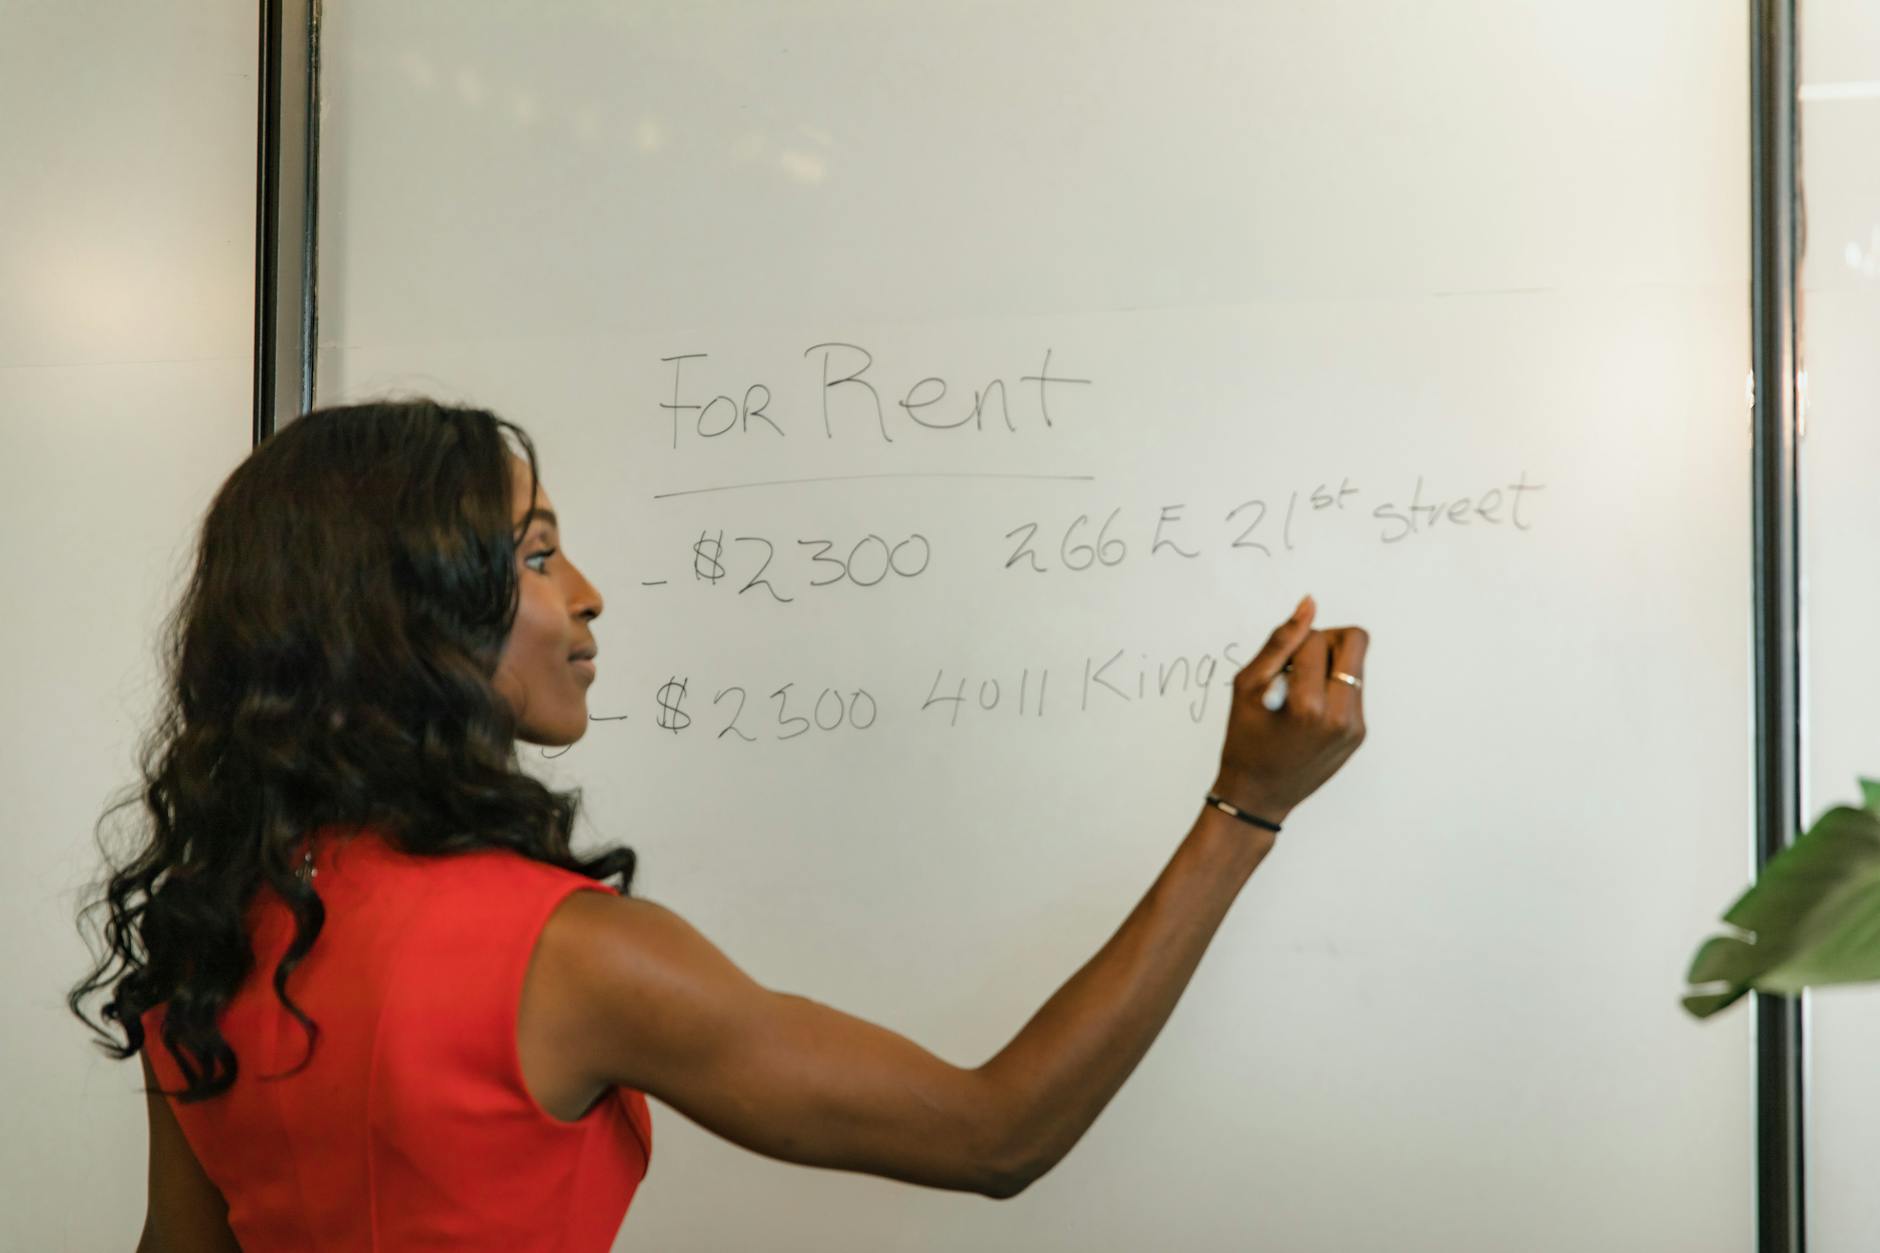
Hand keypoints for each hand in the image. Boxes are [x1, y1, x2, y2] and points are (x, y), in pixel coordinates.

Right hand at [1210, 595, 1367, 825]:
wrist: (1259, 795)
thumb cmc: (1244, 740)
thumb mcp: (1246, 686)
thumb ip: (1279, 641)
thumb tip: (1308, 604)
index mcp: (1309, 705)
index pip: (1316, 639)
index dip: (1292, 642)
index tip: (1277, 666)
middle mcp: (1341, 716)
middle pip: (1354, 641)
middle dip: (1326, 641)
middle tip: (1299, 662)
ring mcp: (1355, 727)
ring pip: (1355, 664)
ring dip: (1328, 665)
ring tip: (1299, 690)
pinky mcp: (1359, 734)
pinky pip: (1353, 690)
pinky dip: (1331, 688)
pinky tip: (1307, 711)